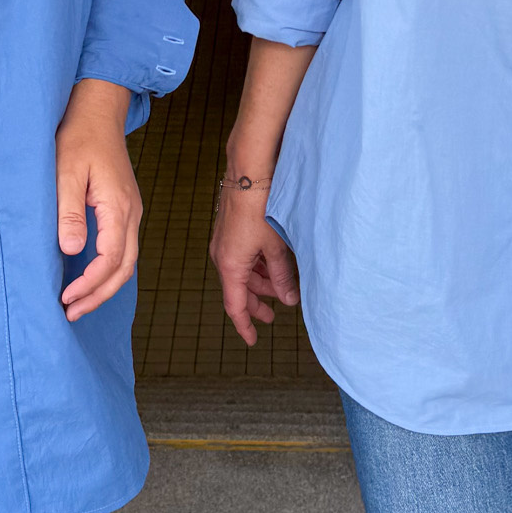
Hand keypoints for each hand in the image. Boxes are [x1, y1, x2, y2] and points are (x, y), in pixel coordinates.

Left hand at [55, 80, 140, 320]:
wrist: (98, 112)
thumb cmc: (78, 137)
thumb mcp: (65, 172)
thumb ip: (69, 212)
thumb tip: (72, 251)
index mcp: (118, 206)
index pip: (110, 259)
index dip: (89, 284)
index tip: (65, 297)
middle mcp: (131, 213)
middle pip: (124, 269)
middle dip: (99, 295)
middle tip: (71, 313)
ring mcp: (131, 212)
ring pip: (126, 262)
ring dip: (104, 287)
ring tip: (78, 304)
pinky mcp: (124, 210)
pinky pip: (123, 249)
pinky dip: (108, 271)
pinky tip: (89, 278)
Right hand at [210, 176, 298, 346]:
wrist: (248, 172)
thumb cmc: (261, 208)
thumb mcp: (276, 247)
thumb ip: (282, 276)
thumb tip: (289, 299)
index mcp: (230, 265)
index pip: (235, 306)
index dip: (245, 325)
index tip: (253, 340)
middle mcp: (222, 256)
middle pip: (238, 290)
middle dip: (256, 304)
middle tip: (272, 316)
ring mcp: (224, 243)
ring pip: (241, 273)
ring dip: (258, 283)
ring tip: (278, 288)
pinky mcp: (230, 230)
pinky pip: (241, 258)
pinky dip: (255, 266)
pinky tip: (272, 264)